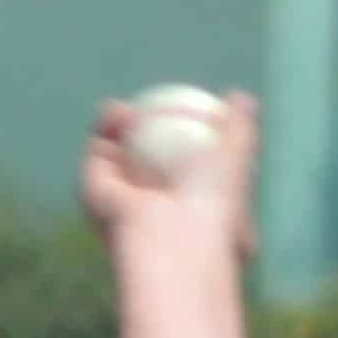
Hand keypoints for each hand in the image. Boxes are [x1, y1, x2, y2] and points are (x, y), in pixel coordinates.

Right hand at [78, 90, 260, 258]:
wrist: (174, 240)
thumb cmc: (213, 204)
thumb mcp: (236, 157)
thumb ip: (240, 128)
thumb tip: (242, 97)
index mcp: (186, 209)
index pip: (181, 165)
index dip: (180, 136)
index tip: (184, 110)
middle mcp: (153, 211)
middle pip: (143, 158)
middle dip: (142, 130)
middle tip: (152, 105)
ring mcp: (121, 206)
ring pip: (115, 155)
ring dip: (118, 126)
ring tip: (129, 109)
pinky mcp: (94, 198)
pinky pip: (97, 156)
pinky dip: (105, 131)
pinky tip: (116, 111)